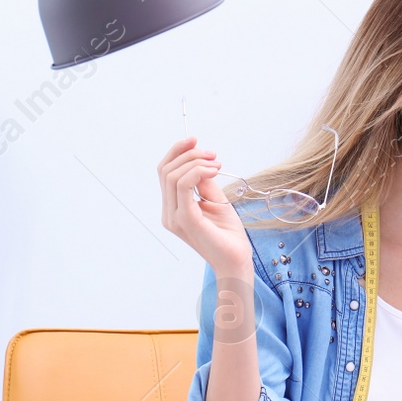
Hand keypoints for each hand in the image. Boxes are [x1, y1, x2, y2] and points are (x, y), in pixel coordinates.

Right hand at [157, 136, 251, 273]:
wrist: (236, 260)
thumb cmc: (228, 234)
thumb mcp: (216, 200)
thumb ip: (204, 182)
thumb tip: (199, 161)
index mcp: (173, 209)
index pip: (165, 173)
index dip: (177, 152)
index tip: (196, 140)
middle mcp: (169, 213)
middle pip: (166, 170)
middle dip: (188, 154)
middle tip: (213, 154)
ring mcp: (175, 217)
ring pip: (173, 175)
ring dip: (196, 161)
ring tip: (216, 164)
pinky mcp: (186, 219)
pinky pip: (183, 185)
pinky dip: (197, 171)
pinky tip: (213, 170)